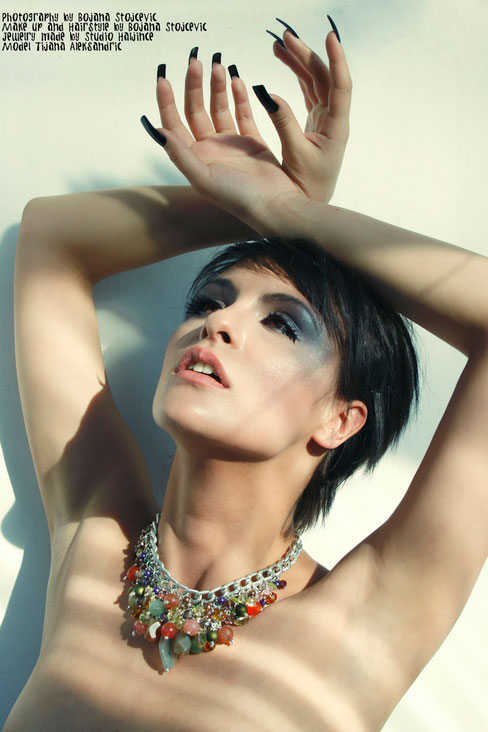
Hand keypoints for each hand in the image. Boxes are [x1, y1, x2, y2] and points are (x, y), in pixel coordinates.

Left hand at [142, 25, 350, 227]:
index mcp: (194, 159)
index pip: (173, 124)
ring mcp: (230, 145)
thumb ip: (180, 155)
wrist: (274, 206)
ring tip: (218, 65)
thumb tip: (157, 130)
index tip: (163, 78)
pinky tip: (236, 79)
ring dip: (216, 87)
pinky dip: (239, 96)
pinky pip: (242, 113)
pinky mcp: (252, 142)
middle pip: (195, 110)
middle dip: (193, 85)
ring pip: (218, 108)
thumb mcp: (204, 179)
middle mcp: (209, 150)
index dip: (166, 101)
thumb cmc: (238, 198)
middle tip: (196, 61)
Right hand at [269, 25, 351, 202]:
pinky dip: (296, 75)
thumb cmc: (308, 184)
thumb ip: (284, 124)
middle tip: (285, 36)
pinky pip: (307, 91)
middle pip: (323, 78)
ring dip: (298, 62)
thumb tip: (269, 95)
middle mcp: (333, 118)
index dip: (337, 61)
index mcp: (336, 127)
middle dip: (305, 55)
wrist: (311, 202)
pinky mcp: (314, 122)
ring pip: (314, 82)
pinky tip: (285, 62)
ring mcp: (324, 118)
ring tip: (280, 45)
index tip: (330, 38)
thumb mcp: (295, 155)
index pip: (340, 86)